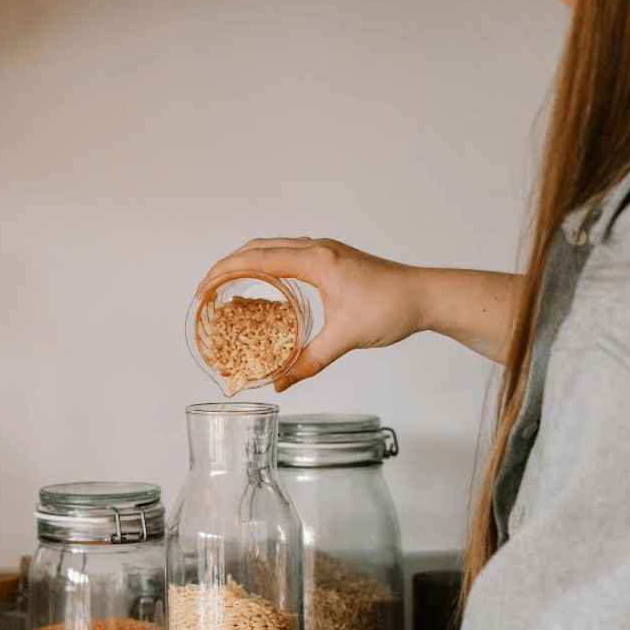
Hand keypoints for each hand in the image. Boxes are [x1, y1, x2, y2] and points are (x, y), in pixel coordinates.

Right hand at [198, 238, 424, 390]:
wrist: (425, 295)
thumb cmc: (391, 308)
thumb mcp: (345, 339)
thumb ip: (309, 362)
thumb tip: (280, 382)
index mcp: (316, 261)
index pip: (257, 259)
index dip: (225, 272)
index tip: (204, 289)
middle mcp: (317, 248)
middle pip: (258, 247)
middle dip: (227, 264)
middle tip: (206, 288)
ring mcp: (324, 250)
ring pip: (272, 246)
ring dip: (245, 261)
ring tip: (225, 283)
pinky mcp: (331, 257)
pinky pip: (287, 253)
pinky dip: (265, 263)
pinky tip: (262, 284)